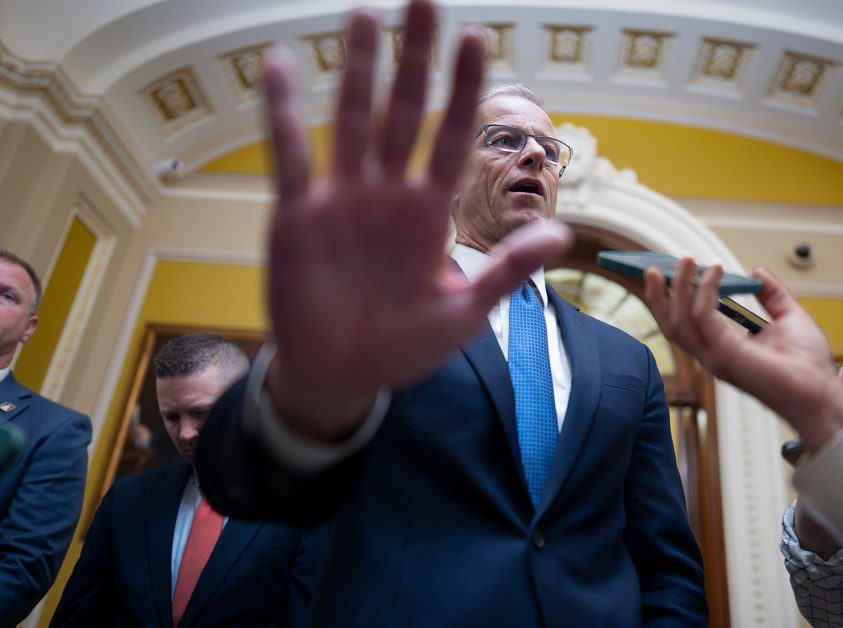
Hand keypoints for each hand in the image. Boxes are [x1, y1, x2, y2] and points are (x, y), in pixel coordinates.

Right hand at [261, 0, 571, 438]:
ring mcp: (342, 199)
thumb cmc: (405, 345)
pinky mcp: (298, 214)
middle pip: (404, 113)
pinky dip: (283, 114)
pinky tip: (280, 64)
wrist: (343, 375)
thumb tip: (562, 232)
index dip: (462, 89)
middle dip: (415, 59)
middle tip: (424, 2)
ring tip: (364, 16)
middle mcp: (387, 194)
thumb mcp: (465, 312)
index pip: (452, 136)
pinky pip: (290, 156)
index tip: (475, 38)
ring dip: (359, 70)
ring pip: (353, 122)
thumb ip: (508, 270)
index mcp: (429, 212)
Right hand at [643, 257, 842, 451]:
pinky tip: (715, 272)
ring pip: (679, 319)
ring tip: (687, 260)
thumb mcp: (790, 318)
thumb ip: (772, 295)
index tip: (672, 276)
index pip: (684, 327)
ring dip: (679, 286)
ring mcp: (716, 357)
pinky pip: (702, 315)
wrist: (820, 391)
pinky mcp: (725, 353)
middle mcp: (713, 356)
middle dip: (660, 296)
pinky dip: (705, 290)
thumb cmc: (808, 366)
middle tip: (657, 268)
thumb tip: (757, 271)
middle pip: (671, 325)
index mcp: (722, 350)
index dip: (672, 301)